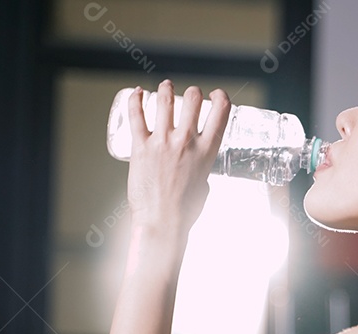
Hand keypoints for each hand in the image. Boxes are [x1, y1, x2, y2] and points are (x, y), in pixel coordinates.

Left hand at [125, 80, 229, 237]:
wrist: (162, 223)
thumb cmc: (185, 211)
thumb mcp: (204, 185)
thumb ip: (200, 169)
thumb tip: (195, 166)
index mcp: (206, 152)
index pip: (221, 112)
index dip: (221, 97)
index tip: (217, 94)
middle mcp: (186, 142)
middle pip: (194, 100)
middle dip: (193, 93)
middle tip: (191, 95)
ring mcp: (162, 142)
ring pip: (165, 101)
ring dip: (166, 89)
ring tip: (165, 87)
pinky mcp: (140, 147)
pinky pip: (136, 115)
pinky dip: (136, 99)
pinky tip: (137, 92)